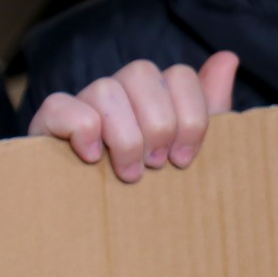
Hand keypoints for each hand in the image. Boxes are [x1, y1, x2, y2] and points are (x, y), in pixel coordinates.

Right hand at [28, 52, 239, 182]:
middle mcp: (118, 89)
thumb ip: (211, 105)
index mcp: (153, 92)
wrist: (94, 219)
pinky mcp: (48, 119)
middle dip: (159, 124)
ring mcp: (81, 101)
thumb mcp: (185, 147)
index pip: (179, 74)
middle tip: (157, 164)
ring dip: (125, 136)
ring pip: (105, 89)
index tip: (184, 158)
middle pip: (141, 72)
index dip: (190, 116)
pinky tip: (93, 158)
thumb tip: (229, 57)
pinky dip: (83, 132)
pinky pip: (63, 105)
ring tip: (131, 172)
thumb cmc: (149, 179)